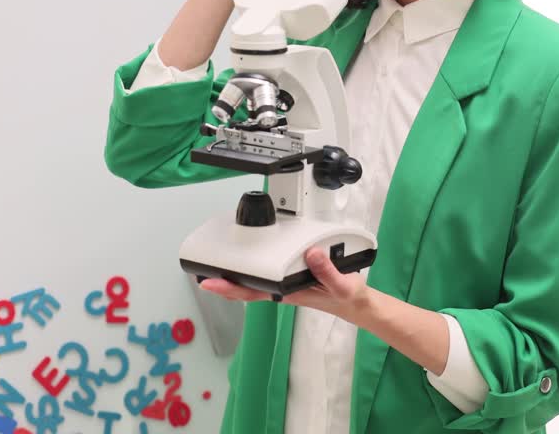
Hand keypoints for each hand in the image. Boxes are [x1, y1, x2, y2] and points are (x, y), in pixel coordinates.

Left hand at [198, 246, 371, 323]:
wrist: (357, 304)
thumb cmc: (348, 297)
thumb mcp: (342, 285)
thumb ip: (327, 271)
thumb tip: (310, 254)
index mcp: (289, 291)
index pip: (252, 291)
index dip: (229, 287)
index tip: (210, 282)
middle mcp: (282, 289)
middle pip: (246, 288)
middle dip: (223, 283)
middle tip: (201, 274)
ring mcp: (285, 285)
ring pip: (253, 283)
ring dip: (234, 277)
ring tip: (215, 268)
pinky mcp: (290, 278)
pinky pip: (264, 277)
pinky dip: (251, 271)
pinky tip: (245, 265)